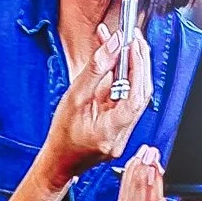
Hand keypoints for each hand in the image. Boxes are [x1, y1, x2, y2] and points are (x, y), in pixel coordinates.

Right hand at [38, 24, 152, 183]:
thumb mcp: (72, 100)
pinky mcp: (125, 126)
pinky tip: (122, 64)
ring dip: (136, 69)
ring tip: (129, 46)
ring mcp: (127, 132)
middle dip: (141, 63)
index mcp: (110, 132)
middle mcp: (123, 135)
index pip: (135, 97)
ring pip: (139, 94)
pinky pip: (130, 98)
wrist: (59, 160)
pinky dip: (128, 80)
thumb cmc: (61, 136)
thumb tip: (113, 46)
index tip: (133, 46)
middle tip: (134, 39)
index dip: (138, 69)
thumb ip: (95, 72)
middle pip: (142, 93)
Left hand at [119, 145, 201, 200]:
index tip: (155, 162)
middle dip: (142, 169)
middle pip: (136, 194)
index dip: (152, 182)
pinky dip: (127, 178)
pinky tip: (134, 166)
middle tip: (150, 151)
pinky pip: (122, 196)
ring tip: (142, 154)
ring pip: (126, 194)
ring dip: (133, 171)